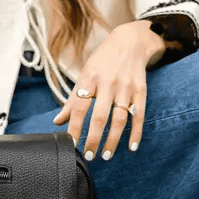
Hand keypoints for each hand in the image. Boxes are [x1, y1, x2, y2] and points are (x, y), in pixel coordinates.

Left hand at [53, 21, 162, 161]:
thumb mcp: (84, 75)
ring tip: (106, 155)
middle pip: (100, 116)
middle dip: (94, 138)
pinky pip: (139, 115)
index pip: (80, 107)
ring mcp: (126, 87)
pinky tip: (132, 147)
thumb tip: (58, 121)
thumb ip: (72, 100)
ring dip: (113, 140)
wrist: (130, 42)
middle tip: (89, 156)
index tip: (71, 143)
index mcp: (90, 78)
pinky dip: (136, 132)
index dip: (75, 126)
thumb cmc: (103, 61)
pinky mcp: (141, 90)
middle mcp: (108, 83)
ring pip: (120, 119)